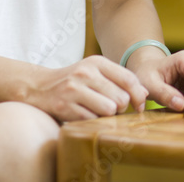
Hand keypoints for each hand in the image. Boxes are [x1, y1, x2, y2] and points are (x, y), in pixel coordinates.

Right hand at [27, 55, 148, 121]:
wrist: (38, 87)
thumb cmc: (74, 81)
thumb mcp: (95, 72)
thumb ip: (119, 80)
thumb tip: (145, 94)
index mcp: (97, 62)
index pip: (129, 79)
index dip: (139, 95)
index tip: (139, 106)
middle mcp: (86, 73)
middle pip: (122, 98)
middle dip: (121, 108)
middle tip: (111, 108)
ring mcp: (74, 90)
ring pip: (109, 110)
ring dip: (107, 116)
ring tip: (98, 111)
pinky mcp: (64, 106)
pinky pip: (92, 120)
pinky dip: (92, 121)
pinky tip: (84, 115)